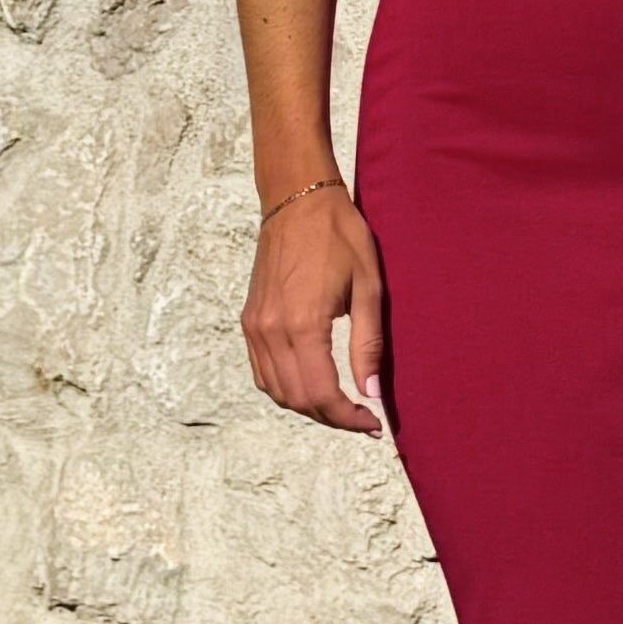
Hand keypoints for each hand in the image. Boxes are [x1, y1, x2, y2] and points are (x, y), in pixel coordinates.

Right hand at [242, 182, 390, 436]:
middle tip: (363, 419)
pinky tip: (311, 385)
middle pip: (297, 399)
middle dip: (332, 417)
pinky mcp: (249, 320)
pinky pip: (262, 372)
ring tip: (341, 405)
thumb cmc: (340, 235)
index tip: (373, 424)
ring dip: (308, 406)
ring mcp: (255, 326)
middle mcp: (271, 330)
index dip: (348, 418)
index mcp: (302, 324)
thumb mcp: (367, 287)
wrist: (297, 200)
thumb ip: (367, 344)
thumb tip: (370, 392)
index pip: (321, 393)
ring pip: (276, 391)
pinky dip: (285, 388)